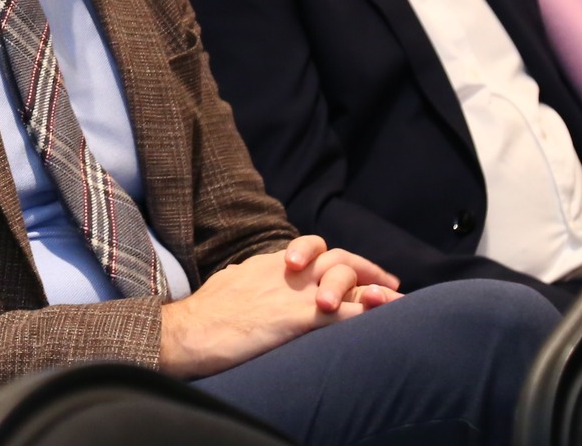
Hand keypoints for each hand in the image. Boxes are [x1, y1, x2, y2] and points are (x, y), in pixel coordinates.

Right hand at [157, 239, 399, 379]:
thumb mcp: (231, 282)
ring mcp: (294, 294)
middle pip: (338, 258)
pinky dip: (363, 316)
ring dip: (371, 291)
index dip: (344, 261)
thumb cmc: (204, 315)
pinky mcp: (297, 318)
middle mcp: (287, 272)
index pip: (317, 251)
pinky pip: (341, 314)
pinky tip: (375, 322)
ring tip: (390, 302)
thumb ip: (251, 277)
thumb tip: (249, 277)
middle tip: (391, 286)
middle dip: (368, 270)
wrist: (189, 331)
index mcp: (273, 264)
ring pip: (343, 279)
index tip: (365, 274)